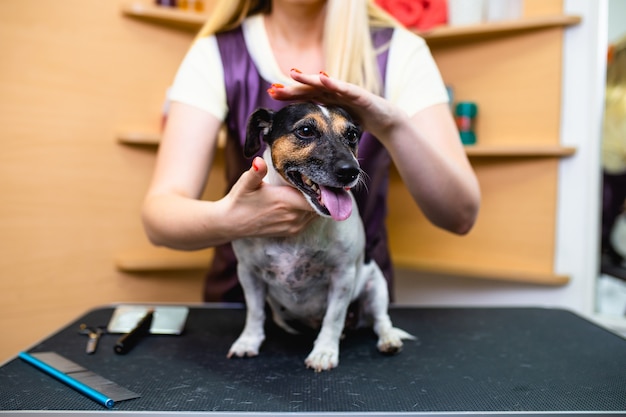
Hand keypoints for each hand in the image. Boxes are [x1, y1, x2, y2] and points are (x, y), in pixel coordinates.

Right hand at [225, 157, 315, 238]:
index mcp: (286, 202)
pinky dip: (309, 212)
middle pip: (318, 204)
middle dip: (319, 194)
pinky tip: (303, 202)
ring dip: (315, 203)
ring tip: (311, 191)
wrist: (231, 223)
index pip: (316, 196)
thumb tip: (259, 161)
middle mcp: (293, 216)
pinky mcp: (291, 232)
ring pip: (315, 213)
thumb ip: (256, 172)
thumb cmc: (240, 200)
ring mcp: (293, 226)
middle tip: (317, 181)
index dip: (321, 188)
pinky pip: (309, 221)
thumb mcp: (247, 183)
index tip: (321, 178)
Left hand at [268, 69, 401, 138]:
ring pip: (324, 84)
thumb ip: (323, 127)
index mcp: (327, 101)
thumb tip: (307, 139)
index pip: (304, 97)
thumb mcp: (335, 125)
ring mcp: (346, 92)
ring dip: (308, 79)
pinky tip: (322, 77)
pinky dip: (333, 82)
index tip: (271, 95)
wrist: (385, 121)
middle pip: (309, 89)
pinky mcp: (358, 94)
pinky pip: (344, 88)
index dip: (289, 95)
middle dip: (292, 88)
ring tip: (293, 74)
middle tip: (274, 88)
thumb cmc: (360, 121)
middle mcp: (334, 93)